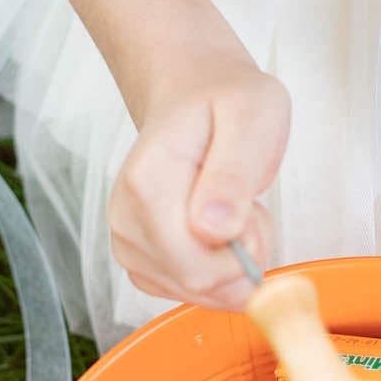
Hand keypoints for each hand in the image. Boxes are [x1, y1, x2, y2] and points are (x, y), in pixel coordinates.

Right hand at [108, 50, 290, 309]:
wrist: (192, 89)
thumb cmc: (225, 99)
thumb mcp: (251, 115)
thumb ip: (234, 174)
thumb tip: (213, 229)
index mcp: (149, 183)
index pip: (197, 267)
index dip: (242, 256)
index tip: (253, 211)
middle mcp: (126, 216)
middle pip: (195, 283)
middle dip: (239, 260)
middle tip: (248, 208)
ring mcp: (126, 237)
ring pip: (192, 290)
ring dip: (228, 263)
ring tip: (232, 207)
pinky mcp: (137, 253)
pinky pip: (184, 288)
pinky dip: (213, 269)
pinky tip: (217, 228)